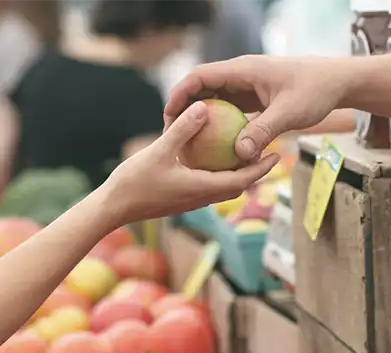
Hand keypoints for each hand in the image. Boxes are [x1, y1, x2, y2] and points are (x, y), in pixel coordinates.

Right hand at [105, 101, 279, 225]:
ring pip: (224, 187)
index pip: (242, 180)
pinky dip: (219, 173)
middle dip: (256, 171)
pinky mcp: (182, 198)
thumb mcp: (159, 151)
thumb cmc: (134, 182)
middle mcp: (202, 198)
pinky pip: (208, 185)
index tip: (277, 155)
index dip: (261, 168)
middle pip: (238, 185)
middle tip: (270, 152)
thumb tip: (203, 107)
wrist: (113, 208)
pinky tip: (213, 157)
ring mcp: (191, 200)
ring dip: (238, 173)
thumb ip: (183, 129)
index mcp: (202, 188)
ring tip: (247, 153)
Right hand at [164, 55, 346, 161]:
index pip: (200, 76)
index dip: (180, 94)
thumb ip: (263, 131)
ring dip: (202, 119)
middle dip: (185, 109)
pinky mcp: (255, 99)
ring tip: (188, 143)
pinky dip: (221, 126)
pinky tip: (216, 149)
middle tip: (172, 134)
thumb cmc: (315, 91)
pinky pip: (231, 111)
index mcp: (243, 70)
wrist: (336, 82)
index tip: (168, 116)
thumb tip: (240, 154)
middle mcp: (241, 76)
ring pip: (216, 101)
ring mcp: (248, 87)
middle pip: (202, 89)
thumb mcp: (289, 113)